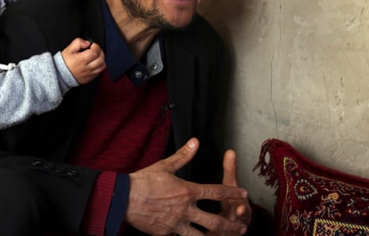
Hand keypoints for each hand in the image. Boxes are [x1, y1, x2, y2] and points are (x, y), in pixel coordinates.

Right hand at [61, 38, 104, 83]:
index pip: (95, 52)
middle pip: (101, 59)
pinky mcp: (90, 78)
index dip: (96, 46)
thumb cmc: (64, 62)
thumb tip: (87, 43)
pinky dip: (99, 66)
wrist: (60, 75)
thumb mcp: (69, 49)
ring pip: (102, 66)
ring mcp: (89, 74)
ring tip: (96, 56)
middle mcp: (86, 68)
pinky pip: (99, 72)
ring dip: (101, 59)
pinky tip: (94, 63)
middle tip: (96, 49)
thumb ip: (78, 42)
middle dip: (100, 52)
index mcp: (81, 60)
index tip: (93, 45)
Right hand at [126, 139, 248, 235]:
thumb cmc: (143, 181)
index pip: (216, 192)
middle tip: (242, 229)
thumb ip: (183, 155)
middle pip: (214, 221)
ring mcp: (176, 224)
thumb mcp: (165, 166)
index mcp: (187, 191)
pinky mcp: (166, 233)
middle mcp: (185, 209)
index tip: (244, 194)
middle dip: (230, 225)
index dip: (232, 193)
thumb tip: (195, 141)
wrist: (124, 199)